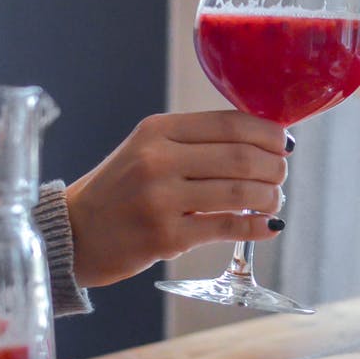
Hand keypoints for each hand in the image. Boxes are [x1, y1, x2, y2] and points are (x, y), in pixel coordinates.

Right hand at [66, 111, 289, 287]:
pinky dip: (257, 226)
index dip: (268, 133)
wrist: (74, 233)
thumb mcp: (148, 150)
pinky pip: (227, 227)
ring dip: (269, 198)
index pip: (230, 123)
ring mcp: (160, 198)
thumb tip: (260, 141)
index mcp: (158, 130)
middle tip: (281, 176)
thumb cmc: (121, 191)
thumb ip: (195, 142)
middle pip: (241, 157)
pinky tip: (269, 227)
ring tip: (274, 201)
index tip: (285, 144)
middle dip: (274, 167)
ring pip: (239, 192)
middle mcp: (158, 159)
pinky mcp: (166, 236)